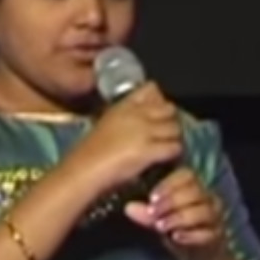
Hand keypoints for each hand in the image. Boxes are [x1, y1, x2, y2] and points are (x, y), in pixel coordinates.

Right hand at [60, 82, 182, 193]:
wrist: (84, 170)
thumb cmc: (89, 153)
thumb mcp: (105, 125)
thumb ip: (123, 120)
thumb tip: (139, 122)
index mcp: (122, 106)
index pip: (150, 88)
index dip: (158, 99)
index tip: (158, 112)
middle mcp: (135, 114)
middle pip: (168, 108)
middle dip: (171, 119)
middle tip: (167, 132)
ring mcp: (143, 130)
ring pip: (175, 128)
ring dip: (174, 138)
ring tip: (168, 146)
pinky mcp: (149, 149)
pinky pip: (174, 147)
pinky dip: (174, 153)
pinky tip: (167, 159)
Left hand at [124, 167, 230, 259]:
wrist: (198, 254)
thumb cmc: (175, 227)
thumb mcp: (158, 219)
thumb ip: (146, 213)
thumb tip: (129, 207)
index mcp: (192, 186)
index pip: (187, 175)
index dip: (169, 184)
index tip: (152, 197)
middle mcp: (207, 197)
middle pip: (195, 191)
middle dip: (171, 201)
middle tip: (153, 213)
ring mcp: (215, 216)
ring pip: (202, 211)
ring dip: (179, 218)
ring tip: (160, 226)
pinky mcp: (217, 235)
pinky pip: (208, 233)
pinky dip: (191, 235)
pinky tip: (176, 237)